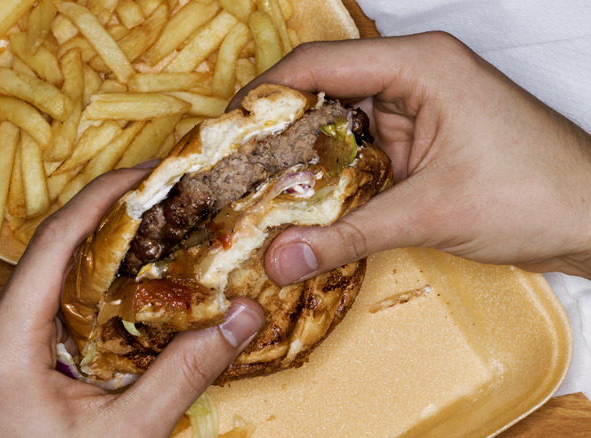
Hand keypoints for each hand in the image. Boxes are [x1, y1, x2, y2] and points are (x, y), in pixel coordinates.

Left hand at [0, 167, 264, 436]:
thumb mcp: (127, 434)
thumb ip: (185, 372)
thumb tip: (242, 318)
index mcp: (1, 344)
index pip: (55, 243)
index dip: (103, 198)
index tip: (146, 174)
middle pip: (54, 254)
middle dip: (113, 225)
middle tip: (167, 203)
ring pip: (51, 279)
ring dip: (103, 258)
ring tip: (157, 237)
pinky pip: (45, 305)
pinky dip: (88, 290)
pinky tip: (127, 287)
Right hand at [231, 31, 590, 282]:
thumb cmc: (536, 194)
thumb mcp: (431, 213)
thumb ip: (348, 235)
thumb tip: (280, 259)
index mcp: (419, 65)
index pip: (319, 65)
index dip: (264, 94)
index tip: (225, 132)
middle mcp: (413, 76)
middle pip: (322, 90)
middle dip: (276, 130)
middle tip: (232, 169)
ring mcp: (417, 108)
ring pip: (338, 122)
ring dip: (302, 156)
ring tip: (256, 189)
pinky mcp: (420, 139)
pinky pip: (360, 148)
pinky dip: (332, 173)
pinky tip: (305, 202)